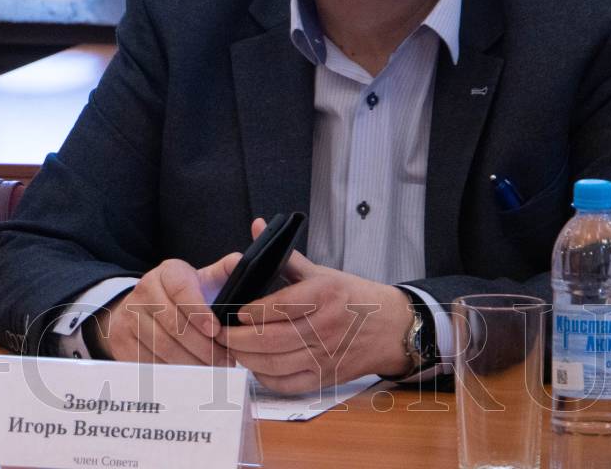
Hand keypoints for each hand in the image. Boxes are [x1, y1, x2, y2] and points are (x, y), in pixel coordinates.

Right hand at [92, 255, 239, 364]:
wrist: (141, 308)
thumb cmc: (183, 297)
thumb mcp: (201, 280)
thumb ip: (224, 272)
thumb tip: (241, 262)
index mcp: (166, 273)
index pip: (181, 290)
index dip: (199, 312)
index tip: (216, 331)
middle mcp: (143, 291)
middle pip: (173, 324)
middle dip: (203, 347)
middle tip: (225, 361)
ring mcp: (128, 316)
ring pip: (163, 347)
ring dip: (192, 363)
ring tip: (213, 371)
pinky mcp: (121, 340)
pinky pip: (149, 362)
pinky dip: (173, 373)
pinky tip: (191, 376)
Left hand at [216, 218, 413, 393]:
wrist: (390, 328)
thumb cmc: (352, 297)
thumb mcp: (322, 272)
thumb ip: (285, 256)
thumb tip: (256, 226)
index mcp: (324, 295)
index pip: (277, 307)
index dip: (249, 313)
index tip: (233, 312)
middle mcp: (325, 327)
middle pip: (270, 340)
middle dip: (237, 339)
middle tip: (220, 333)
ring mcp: (326, 356)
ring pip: (274, 364)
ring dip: (246, 358)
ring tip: (232, 348)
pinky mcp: (325, 379)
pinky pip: (287, 384)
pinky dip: (264, 377)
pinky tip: (254, 364)